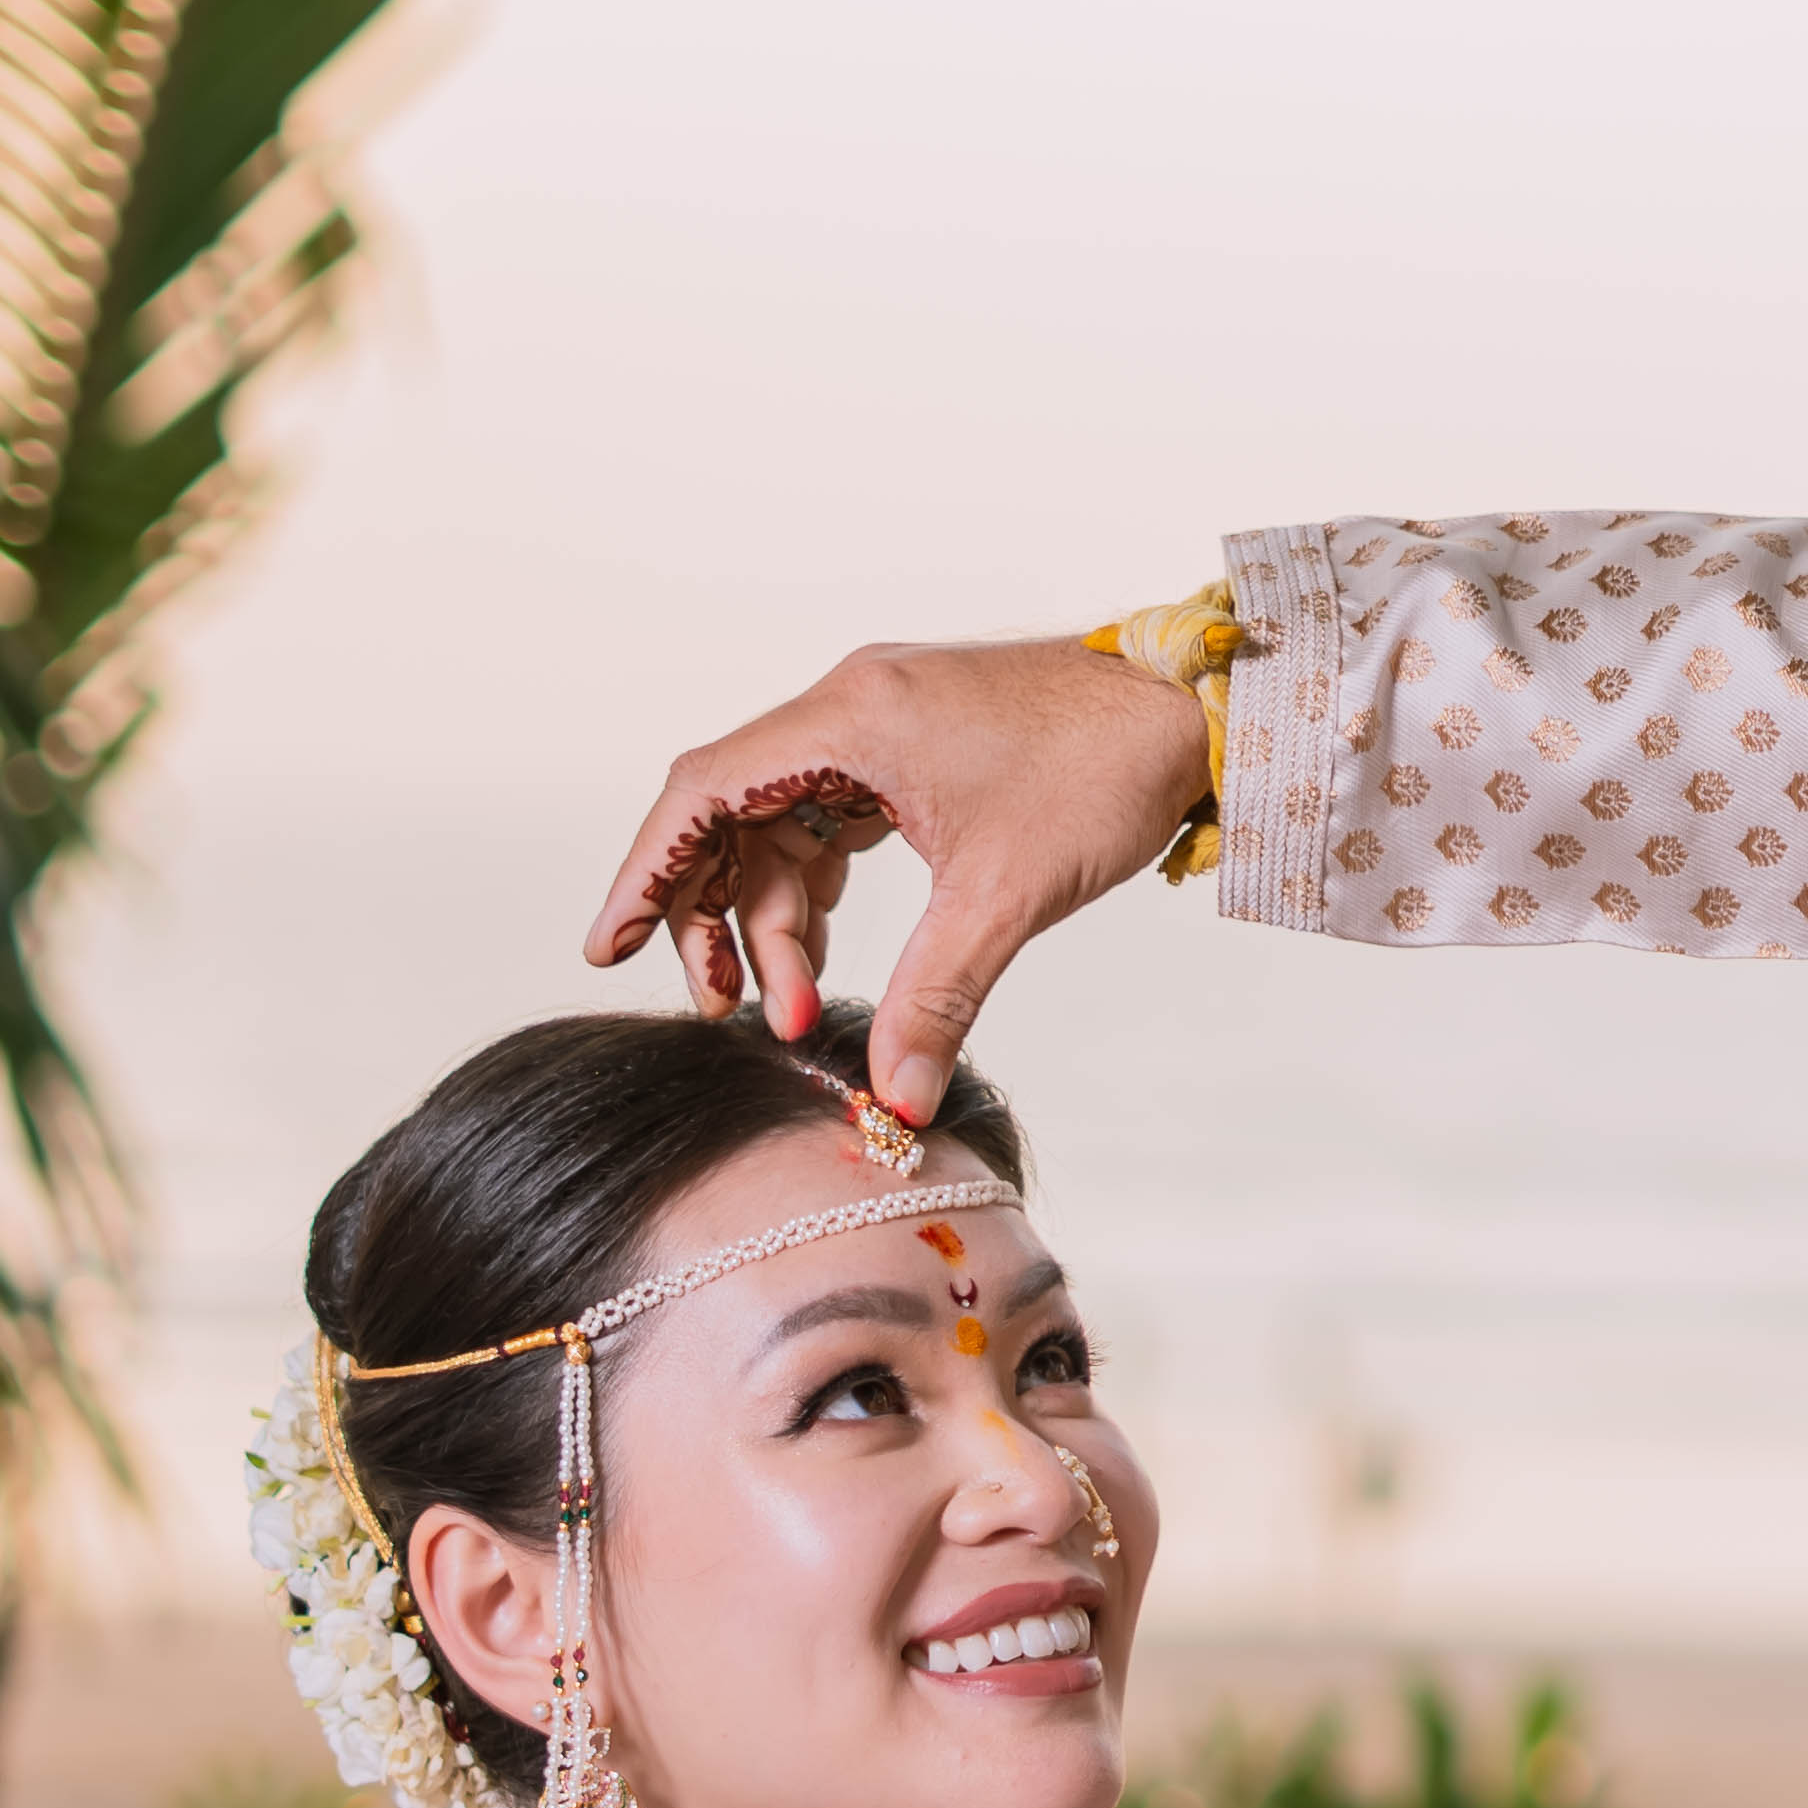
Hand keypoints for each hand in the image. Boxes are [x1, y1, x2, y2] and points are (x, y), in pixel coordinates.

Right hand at [582, 635, 1219, 1125]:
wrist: (1200, 710)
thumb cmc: (1106, 771)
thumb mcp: (1006, 896)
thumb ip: (937, 1000)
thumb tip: (894, 1100)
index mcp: (850, 716)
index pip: (701, 790)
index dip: (646, 873)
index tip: (607, 947)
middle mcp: (851, 707)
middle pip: (731, 815)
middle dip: (721, 920)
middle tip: (738, 1013)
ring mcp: (883, 724)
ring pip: (783, 826)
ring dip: (777, 919)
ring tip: (800, 1007)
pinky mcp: (916, 748)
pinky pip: (832, 820)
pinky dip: (820, 890)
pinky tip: (829, 957)